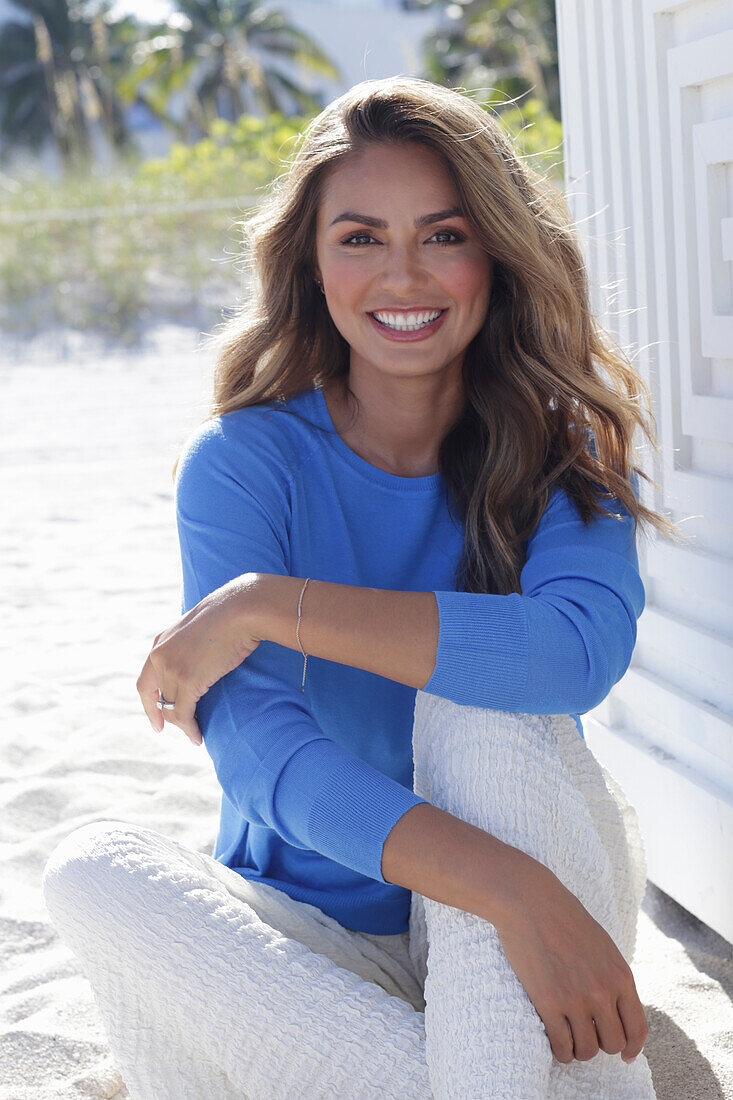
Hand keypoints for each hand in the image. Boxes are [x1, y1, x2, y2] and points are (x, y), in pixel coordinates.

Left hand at [137, 574, 262, 744]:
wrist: (242, 610)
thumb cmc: (231, 615)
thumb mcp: (200, 629)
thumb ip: (190, 646)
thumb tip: (200, 659)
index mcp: (160, 642)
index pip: (146, 679)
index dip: (149, 701)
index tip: (156, 717)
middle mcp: (159, 656)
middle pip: (154, 696)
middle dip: (160, 715)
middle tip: (164, 729)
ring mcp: (171, 669)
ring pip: (170, 708)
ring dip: (183, 724)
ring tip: (195, 734)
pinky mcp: (187, 682)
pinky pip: (183, 714)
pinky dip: (190, 729)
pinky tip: (198, 736)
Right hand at [493, 850, 648, 1065]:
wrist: (531, 901)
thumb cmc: (564, 917)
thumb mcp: (603, 946)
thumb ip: (613, 976)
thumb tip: (617, 1006)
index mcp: (620, 975)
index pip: (637, 1028)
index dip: (633, 1048)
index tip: (625, 1056)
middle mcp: (602, 991)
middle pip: (613, 1044)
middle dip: (601, 1044)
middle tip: (587, 1035)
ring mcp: (575, 999)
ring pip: (587, 1050)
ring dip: (579, 1051)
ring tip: (569, 1040)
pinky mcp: (548, 1002)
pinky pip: (561, 1046)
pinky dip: (560, 1052)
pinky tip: (555, 1043)